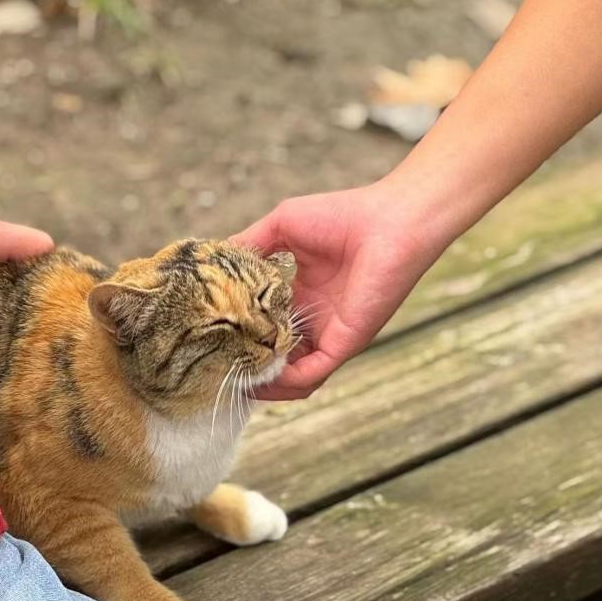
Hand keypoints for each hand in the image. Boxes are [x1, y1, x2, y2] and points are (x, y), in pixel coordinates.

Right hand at [234, 181, 445, 399]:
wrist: (391, 220)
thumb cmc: (343, 216)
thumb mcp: (282, 226)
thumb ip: (249, 244)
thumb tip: (213, 259)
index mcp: (303, 295)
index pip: (265, 325)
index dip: (240, 333)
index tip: (210, 335)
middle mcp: (315, 320)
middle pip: (276, 357)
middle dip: (247, 366)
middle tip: (213, 368)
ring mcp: (330, 335)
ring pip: (293, 377)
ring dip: (264, 384)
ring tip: (233, 381)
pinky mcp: (344, 343)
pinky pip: (311, 375)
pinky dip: (285, 382)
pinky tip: (260, 377)